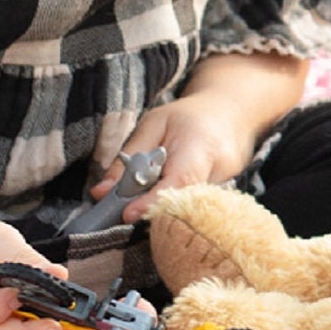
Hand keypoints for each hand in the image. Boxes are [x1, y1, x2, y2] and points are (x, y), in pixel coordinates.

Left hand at [91, 95, 258, 219]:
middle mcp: (219, 169)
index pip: (178, 180)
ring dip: (162, 212)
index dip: (153, 201)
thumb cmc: (187, 117)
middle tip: (125, 214)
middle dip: (153, 212)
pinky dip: (175, 211)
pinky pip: (194, 211)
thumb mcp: (152, 125)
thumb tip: (100, 193)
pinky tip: (162, 203)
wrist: (229, 115)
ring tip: (142, 205)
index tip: (127, 214)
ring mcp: (227, 187)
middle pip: (183, 203)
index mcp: (200, 144)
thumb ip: (127, 158)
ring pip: (189, 211)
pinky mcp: (226, 199)